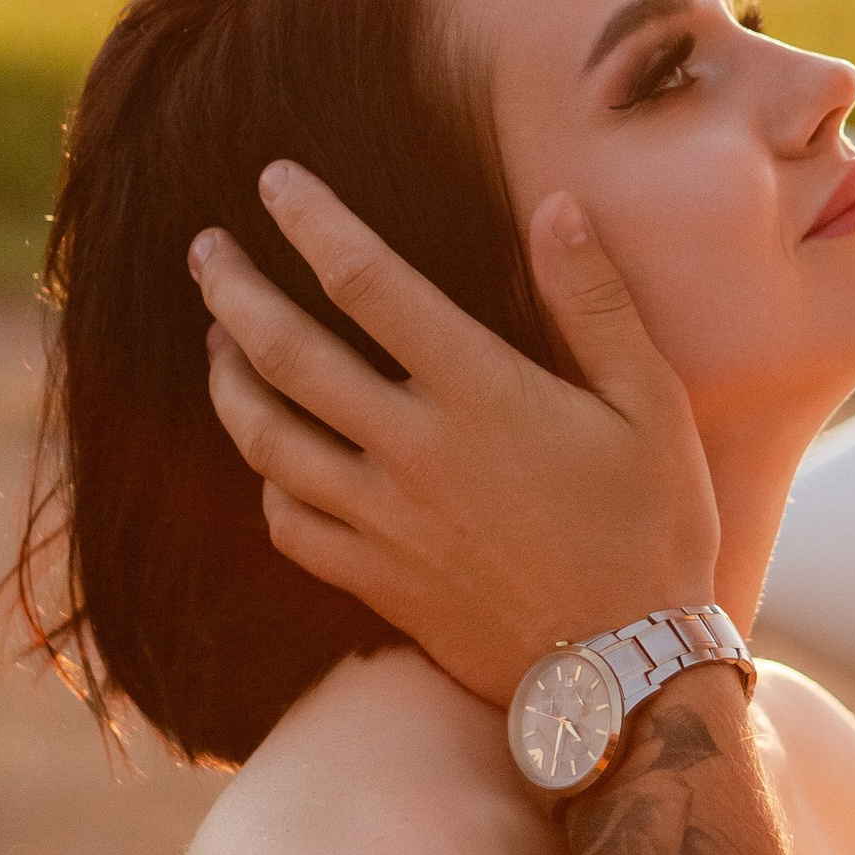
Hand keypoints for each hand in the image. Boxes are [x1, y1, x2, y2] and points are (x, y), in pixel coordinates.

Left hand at [195, 162, 721, 703]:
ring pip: (266, 440)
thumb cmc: (652, 529)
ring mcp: (383, 522)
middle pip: (287, 354)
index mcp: (479, 392)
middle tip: (202, 249)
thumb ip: (596, 303)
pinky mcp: (374, 582)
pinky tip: (263, 455)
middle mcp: (413, 451)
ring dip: (226, 381)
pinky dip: (262, 482)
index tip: (273, 180)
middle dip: (232, 291)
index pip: (367, 281)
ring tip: (213, 341)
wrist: (624, 674)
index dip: (311, 221)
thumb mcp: (651, 404)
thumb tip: (555, 206)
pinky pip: (287, 524)